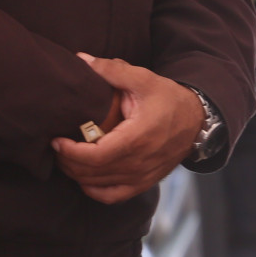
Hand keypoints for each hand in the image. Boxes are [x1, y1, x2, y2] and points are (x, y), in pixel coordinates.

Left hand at [51, 55, 204, 204]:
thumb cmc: (169, 99)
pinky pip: (112, 196)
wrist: (198, 119)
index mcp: (138, 138)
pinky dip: (94, 190)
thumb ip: (113, 70)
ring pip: (97, 185)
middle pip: (91, 172)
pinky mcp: (145, 182)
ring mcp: (143, 175)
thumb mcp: (144, 79)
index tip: (56, 140)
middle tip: (57, 147)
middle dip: (67, 161)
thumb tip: (81, 60)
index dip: (70, 152)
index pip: (94, 156)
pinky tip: (86, 177)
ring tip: (68, 158)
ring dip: (77, 174)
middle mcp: (140, 161)